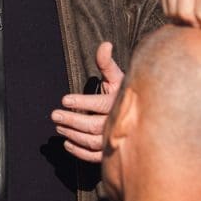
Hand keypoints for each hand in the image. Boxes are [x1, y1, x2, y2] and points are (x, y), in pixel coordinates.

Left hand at [52, 42, 123, 161]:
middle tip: (54, 115)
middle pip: (92, 125)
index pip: (99, 104)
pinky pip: (95, 156)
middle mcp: (119, 123)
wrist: (145, 116)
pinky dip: (79, 152)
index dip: (81, 102)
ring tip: (59, 126)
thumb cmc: (126, 93)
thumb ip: (107, 63)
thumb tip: (105, 44)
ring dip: (72, 134)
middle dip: (71, 120)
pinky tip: (67, 143)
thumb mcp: (118, 77)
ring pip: (92, 141)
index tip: (64, 100)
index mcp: (120, 103)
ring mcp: (117, 140)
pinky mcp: (113, 153)